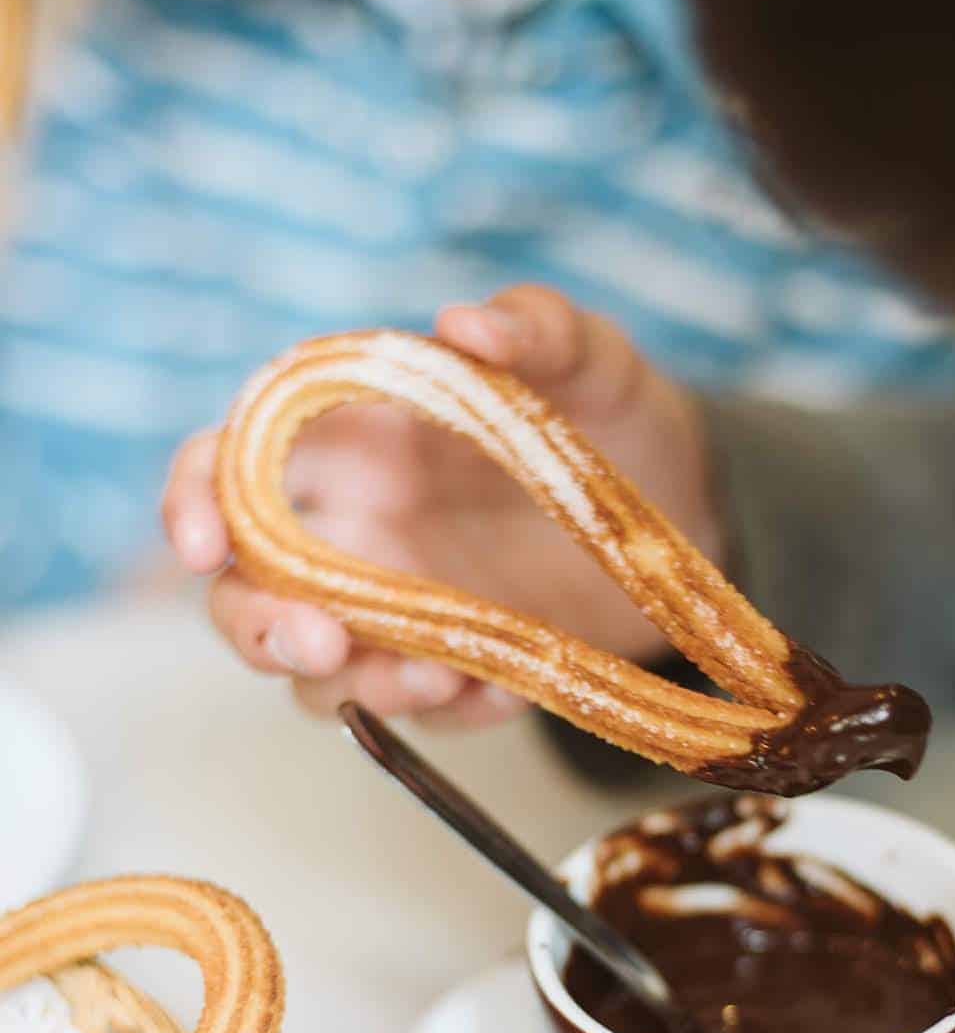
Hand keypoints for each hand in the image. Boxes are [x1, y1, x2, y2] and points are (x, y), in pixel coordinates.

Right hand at [163, 286, 716, 724]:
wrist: (683, 500)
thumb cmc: (608, 409)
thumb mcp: (585, 353)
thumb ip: (531, 328)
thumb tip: (464, 322)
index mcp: (349, 440)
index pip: (227, 466)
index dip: (192, 501)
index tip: (201, 546)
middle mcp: (352, 528)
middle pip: (247, 595)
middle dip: (260, 629)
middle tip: (327, 646)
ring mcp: (398, 605)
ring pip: (316, 672)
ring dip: (354, 686)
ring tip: (438, 676)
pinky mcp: (453, 662)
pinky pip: (422, 708)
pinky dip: (450, 710)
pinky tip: (507, 688)